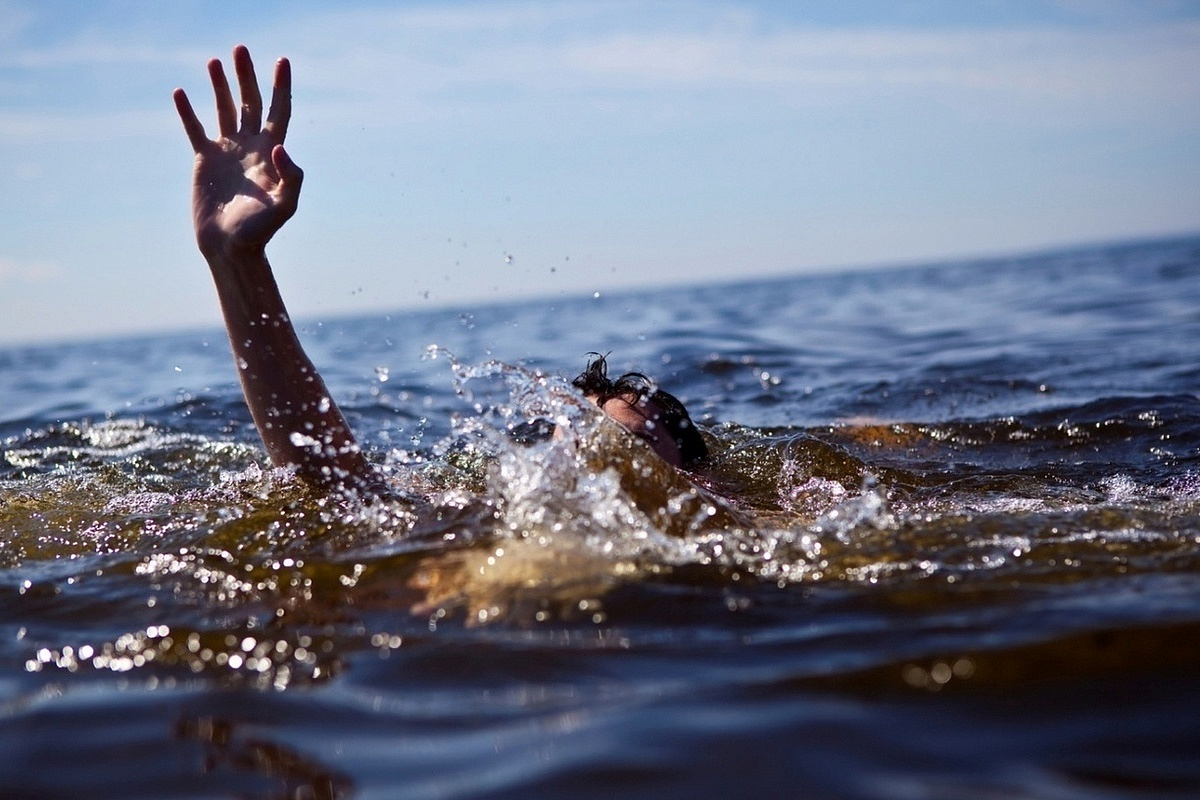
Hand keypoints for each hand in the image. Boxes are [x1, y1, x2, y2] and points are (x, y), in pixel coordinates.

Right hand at [173, 45, 301, 257]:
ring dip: (220, 86)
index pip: (279, 111)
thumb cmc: (260, 231)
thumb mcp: (285, 206)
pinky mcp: (204, 160)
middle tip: (240, 48)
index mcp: (272, 153)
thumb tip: (280, 147)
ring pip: (224, 110)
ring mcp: (227, 152)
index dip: (281, 87)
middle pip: (250, 102)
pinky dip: (188, 111)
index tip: (282, 61)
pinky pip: (195, 129)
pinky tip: (181, 92)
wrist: (231, 246)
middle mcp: (251, 147)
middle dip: (246, 76)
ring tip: (215, 61)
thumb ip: (291, 177)